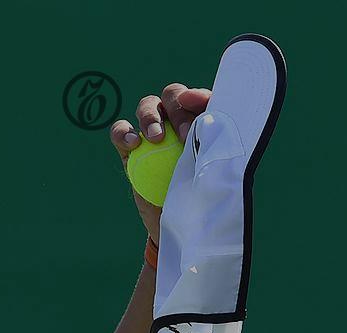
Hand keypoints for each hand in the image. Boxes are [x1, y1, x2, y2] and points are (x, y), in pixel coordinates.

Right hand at [109, 83, 211, 245]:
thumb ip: (219, 156)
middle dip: (179, 110)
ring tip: (156, 137)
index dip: (200, 96)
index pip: (201, 99)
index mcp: (204, 123)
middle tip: (186, 137)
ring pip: (148, 106)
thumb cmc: (206, 196)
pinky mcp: (131, 149)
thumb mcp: (217, 177)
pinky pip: (121, 130)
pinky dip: (124, 131)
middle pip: (173, 97)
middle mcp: (179, 122)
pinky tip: (132, 143)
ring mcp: (154, 133)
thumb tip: (225, 145)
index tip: (198, 105)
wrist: (181, 223)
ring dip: (151, 116)